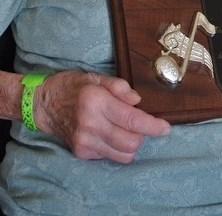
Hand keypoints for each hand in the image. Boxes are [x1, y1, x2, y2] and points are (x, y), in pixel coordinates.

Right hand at [35, 71, 170, 162]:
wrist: (44, 104)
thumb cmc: (73, 87)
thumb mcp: (96, 77)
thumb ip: (120, 87)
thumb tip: (138, 101)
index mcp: (97, 102)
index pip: (133, 120)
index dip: (153, 126)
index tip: (165, 127)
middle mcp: (91, 125)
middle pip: (131, 142)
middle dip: (143, 135)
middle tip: (141, 123)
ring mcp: (85, 142)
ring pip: (123, 154)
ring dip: (131, 143)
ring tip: (125, 129)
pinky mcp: (82, 152)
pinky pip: (110, 156)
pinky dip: (117, 147)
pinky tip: (110, 133)